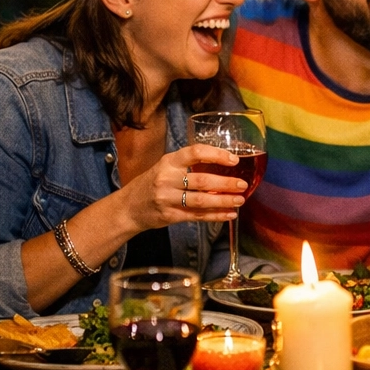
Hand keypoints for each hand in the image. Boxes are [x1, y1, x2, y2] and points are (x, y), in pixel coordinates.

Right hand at [117, 143, 246, 232]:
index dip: (217, 155)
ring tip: (239, 200)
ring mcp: (167, 199)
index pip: (195, 153)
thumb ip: (188, 166)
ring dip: (224, 201)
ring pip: (201, 200)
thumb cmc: (151, 184)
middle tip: (242, 185)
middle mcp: (167, 179)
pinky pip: (197, 216)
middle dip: (226, 183)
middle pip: (202, 180)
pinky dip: (216, 216)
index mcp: (168, 162)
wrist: (128, 208)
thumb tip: (222, 166)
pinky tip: (229, 214)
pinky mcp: (170, 216)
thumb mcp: (165, 167)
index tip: (234, 160)